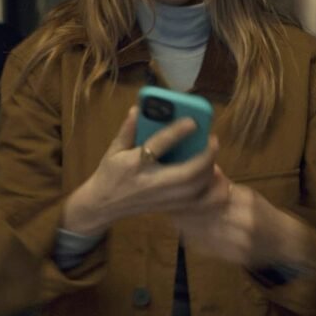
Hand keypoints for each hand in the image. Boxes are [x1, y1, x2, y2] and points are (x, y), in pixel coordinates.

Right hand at [62, 106, 226, 235]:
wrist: (103, 205)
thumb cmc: (109, 173)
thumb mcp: (114, 149)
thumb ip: (128, 129)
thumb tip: (139, 108)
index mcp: (134, 164)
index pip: (158, 146)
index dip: (177, 132)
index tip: (193, 121)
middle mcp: (150, 183)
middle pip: (186, 174)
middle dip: (205, 157)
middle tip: (212, 139)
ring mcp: (161, 198)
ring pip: (194, 188)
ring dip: (208, 169)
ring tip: (211, 151)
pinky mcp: (168, 206)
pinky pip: (195, 198)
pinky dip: (206, 183)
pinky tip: (209, 170)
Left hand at [172, 180, 307, 267]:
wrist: (287, 242)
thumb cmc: (265, 214)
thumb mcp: (249, 194)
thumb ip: (225, 185)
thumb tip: (207, 167)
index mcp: (246, 201)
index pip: (212, 195)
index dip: (191, 194)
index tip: (176, 188)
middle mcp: (242, 221)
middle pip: (204, 214)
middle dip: (183, 209)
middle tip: (167, 202)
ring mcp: (238, 241)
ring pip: (203, 231)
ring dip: (184, 223)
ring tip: (171, 215)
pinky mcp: (234, 257)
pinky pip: (207, 246)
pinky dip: (193, 238)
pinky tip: (184, 231)